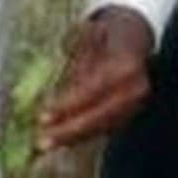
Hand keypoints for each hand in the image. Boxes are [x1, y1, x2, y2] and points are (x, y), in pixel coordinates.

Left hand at [38, 4, 153, 148]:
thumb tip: (54, 78)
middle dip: (70, 131)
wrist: (135, 38)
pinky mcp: (129, 114)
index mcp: (126, 65)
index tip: (44, 116)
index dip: (68, 105)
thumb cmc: (107, 33)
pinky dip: (83, 134)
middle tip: (42, 142)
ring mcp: (135, 104)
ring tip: (46, 144)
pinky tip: (62, 139)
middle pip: (99, 116)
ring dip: (74, 138)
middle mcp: (135, 89)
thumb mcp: (89, 33)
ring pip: (101, 127)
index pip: (94, 90)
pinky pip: (104, 127)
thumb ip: (75, 55)